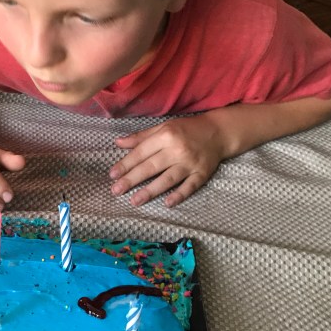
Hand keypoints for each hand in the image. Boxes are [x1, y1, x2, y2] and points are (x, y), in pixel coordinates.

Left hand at [109, 116, 224, 207]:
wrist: (218, 131)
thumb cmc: (186, 129)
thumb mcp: (163, 127)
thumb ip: (141, 137)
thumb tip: (118, 143)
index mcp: (166, 135)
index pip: (141, 152)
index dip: (126, 164)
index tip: (112, 175)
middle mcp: (177, 149)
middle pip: (151, 167)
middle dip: (132, 179)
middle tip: (116, 191)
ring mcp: (190, 163)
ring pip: (168, 179)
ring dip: (151, 191)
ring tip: (135, 201)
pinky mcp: (202, 173)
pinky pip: (190, 186)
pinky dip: (180, 195)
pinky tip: (168, 203)